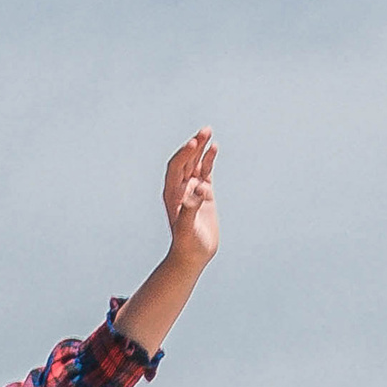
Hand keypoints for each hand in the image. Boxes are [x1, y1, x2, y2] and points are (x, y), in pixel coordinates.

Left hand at [161, 128, 217, 270]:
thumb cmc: (187, 245)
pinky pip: (206, 171)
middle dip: (194, 145)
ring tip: (209, 132)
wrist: (193, 255)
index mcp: (172, 194)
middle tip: (204, 131)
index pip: (176, 168)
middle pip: (186, 160)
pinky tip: (214, 148)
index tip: (194, 144)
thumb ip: (189, 210)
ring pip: (196, 163)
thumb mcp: (187, 229)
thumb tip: (196, 192)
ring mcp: (192, 189)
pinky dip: (209, 160)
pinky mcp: (204, 193)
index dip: (184, 155)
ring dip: (201, 148)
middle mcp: (180, 188)